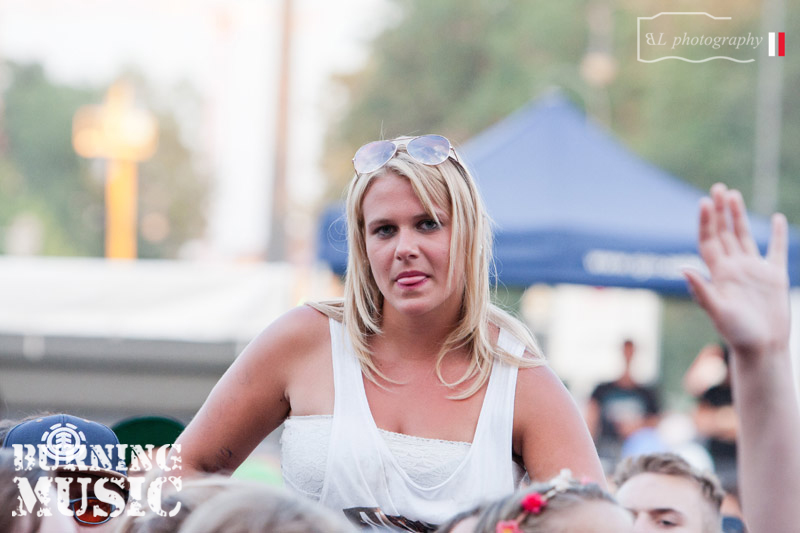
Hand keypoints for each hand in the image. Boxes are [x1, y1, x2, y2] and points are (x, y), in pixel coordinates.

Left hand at [683, 183, 789, 357]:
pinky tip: (777, 218)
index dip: (706, 222)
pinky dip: (776, 234)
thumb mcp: (717, 311)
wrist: (762, 348)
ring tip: (733, 194)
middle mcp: (734, 268)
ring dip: (738, 216)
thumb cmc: (737, 333)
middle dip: (720, 211)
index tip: (703, 202)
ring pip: (744, 236)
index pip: (709, 240)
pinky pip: (774, 250)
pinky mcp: (774, 276)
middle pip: (724, 233)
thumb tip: (682, 269)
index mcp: (719, 273)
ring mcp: (753, 270)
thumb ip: (701, 291)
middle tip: (717, 188)